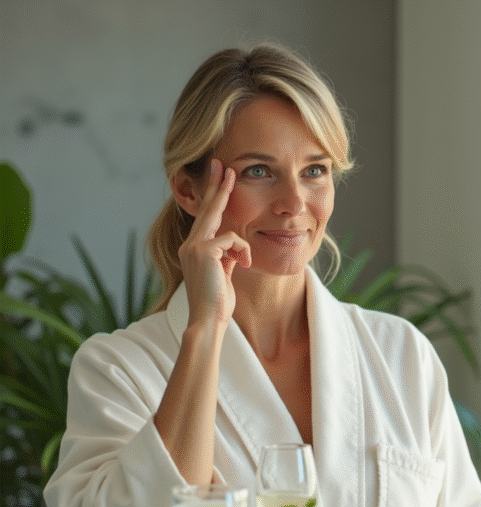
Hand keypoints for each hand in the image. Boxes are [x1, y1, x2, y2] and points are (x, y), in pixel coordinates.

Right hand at [177, 159, 251, 327]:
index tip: (220, 176)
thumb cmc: (218, 301)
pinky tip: (242, 267)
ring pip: (223, 224)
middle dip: (218, 186)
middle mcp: (190, 244)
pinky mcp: (203, 251)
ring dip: (241, 247)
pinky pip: (233, 239)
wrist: (209, 319)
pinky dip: (243, 253)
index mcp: (194, 248)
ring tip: (242, 265)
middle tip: (223, 165)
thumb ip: (227, 255)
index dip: (214, 196)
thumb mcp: (225, 272)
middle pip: (208, 209)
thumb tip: (235, 245)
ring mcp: (194, 246)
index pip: (206, 217)